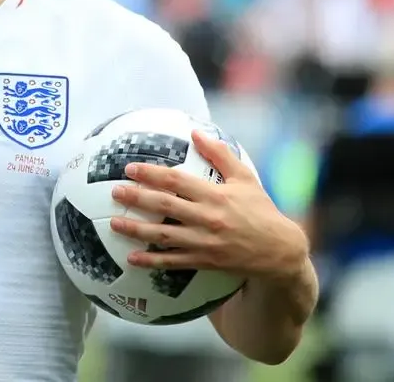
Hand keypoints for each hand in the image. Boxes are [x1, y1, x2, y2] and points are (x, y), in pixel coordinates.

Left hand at [108, 130, 307, 281]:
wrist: (279, 251)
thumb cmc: (260, 210)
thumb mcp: (245, 178)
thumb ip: (220, 154)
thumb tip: (196, 131)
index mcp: (214, 195)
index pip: (176, 180)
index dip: (151, 173)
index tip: (130, 168)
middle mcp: (207, 218)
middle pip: (164, 206)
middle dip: (136, 198)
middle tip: (115, 192)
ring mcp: (204, 242)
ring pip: (164, 236)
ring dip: (137, 230)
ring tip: (114, 223)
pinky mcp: (205, 260)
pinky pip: (173, 262)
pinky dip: (152, 261)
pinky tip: (132, 258)